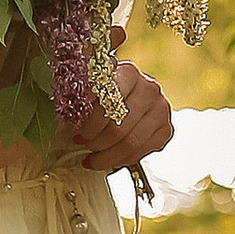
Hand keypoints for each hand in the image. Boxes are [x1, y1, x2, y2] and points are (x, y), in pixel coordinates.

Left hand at [78, 60, 173, 178]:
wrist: (132, 96)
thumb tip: (69, 104)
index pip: (108, 102)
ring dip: (105, 156)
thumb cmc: (107, 92)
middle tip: (82, 144)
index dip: (89, 121)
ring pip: (129, 144)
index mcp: (129, 73)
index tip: (76, 130)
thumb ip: (82, 89)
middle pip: (118, 127)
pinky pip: (140, 153)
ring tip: (92, 158)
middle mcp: (149, 90)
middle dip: (95, 141)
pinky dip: (120, 161)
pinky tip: (108, 159)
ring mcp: (161, 110)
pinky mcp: (165, 130)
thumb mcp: (93, 83)